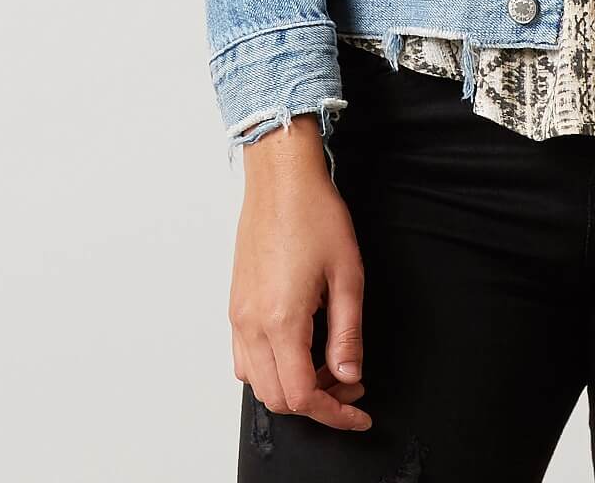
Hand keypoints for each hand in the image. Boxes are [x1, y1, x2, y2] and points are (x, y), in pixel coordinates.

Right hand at [227, 118, 372, 431]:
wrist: (280, 180)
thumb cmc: (315, 216)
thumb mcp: (348, 276)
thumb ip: (347, 334)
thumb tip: (349, 376)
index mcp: (281, 320)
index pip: (302, 396)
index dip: (334, 414)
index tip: (359, 413)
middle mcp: (251, 324)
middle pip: (277, 397)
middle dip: (318, 403)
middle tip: (351, 385)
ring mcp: (238, 316)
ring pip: (258, 382)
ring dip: (293, 388)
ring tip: (329, 367)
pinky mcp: (235, 306)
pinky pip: (244, 358)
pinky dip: (272, 370)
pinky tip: (301, 351)